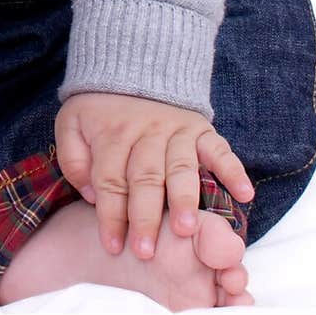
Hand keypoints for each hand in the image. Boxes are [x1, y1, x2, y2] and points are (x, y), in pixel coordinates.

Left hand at [55, 92, 253, 258]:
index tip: (113, 246)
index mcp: (111, 134)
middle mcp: (145, 132)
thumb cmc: (99, 108)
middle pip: (145, 178)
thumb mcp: (71, 123)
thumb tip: (92, 195)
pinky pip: (219, 148)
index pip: (109, 180)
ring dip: (184, 199)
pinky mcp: (200, 127)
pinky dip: (233, 170)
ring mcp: (176, 129)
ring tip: (185, 229)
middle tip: (146, 250)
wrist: (133, 64)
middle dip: (146, 216)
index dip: (110, 215)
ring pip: (180, 167)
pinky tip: (244, 194)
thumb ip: (73, 158)